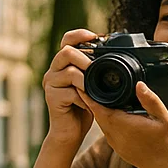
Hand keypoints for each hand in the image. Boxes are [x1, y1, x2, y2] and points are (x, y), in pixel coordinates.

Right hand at [41, 29, 97, 150]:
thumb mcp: (93, 87)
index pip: (67, 41)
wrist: (71, 132)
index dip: (79, 35)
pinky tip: (88, 105)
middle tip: (97, 71)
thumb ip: (96, 73)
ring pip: (70, 72)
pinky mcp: (52, 97)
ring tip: (95, 91)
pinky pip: (71, 92)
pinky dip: (85, 99)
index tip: (95, 36)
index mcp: (64, 64)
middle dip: (86, 60)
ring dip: (87, 81)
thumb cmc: (85, 108)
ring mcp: (51, 83)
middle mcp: (54, 70)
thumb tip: (117, 59)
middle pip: (67, 52)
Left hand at [88, 81, 167, 167]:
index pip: (95, 105)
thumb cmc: (163, 141)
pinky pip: (106, 129)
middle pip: (95, 112)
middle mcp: (112, 132)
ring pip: (100, 121)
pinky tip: (115, 114)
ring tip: (100, 96)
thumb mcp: (164, 119)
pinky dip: (107, 120)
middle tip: (90, 84)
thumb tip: (139, 84)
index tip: (84, 81)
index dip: (88, 93)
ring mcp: (112, 141)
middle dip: (92, 99)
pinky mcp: (115, 146)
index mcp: (120, 122)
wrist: (161, 166)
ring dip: (100, 109)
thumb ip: (151, 100)